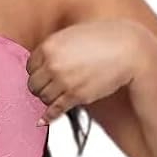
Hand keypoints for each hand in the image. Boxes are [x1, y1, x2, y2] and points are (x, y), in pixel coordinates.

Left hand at [26, 18, 148, 123]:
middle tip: (52, 86)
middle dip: (41, 86)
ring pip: (43, 98)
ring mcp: (63, 81)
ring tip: (59, 93)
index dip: (38, 71)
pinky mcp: (75, 95)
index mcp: (49, 46)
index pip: (30, 66)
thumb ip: (55, 48)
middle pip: (33, 84)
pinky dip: (48, 117)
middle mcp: (53, 64)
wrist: (126, 49)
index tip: (46, 74)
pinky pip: (54, 110)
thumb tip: (42, 63)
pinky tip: (43, 121)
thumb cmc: (102, 39)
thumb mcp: (72, 35)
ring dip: (49, 99)